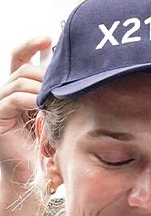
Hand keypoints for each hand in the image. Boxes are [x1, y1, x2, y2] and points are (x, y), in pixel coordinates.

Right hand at [0, 38, 50, 181]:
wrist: (35, 177)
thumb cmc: (51, 148)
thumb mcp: (58, 114)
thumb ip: (59, 94)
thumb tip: (78, 72)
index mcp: (21, 90)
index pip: (21, 58)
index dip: (31, 45)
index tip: (48, 38)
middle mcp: (7, 94)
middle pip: (22, 68)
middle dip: (43, 73)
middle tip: (61, 84)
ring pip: (19, 81)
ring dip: (40, 88)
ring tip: (53, 101)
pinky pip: (12, 99)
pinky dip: (29, 100)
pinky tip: (41, 107)